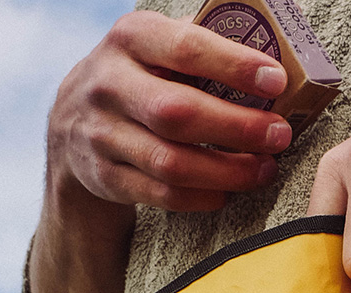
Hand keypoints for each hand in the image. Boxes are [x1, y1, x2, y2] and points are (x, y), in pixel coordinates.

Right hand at [47, 10, 291, 215]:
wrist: (71, 122)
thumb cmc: (139, 77)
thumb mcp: (156, 46)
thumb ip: (199, 47)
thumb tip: (274, 54)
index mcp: (131, 37)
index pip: (186, 49)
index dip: (234, 66)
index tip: (276, 82)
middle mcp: (108, 84)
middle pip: (179, 113)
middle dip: (237, 127)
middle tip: (279, 136)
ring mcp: (102, 134)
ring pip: (171, 162)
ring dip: (226, 171)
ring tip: (263, 170)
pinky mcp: (105, 177)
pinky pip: (161, 194)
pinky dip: (201, 197)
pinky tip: (228, 192)